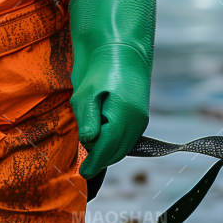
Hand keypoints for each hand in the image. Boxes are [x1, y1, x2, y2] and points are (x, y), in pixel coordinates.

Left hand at [69, 0, 156, 177]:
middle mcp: (136, 121)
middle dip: (100, 159)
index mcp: (123, 117)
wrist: (120, 49)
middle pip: (115, 151)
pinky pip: (126, 138)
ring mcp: (140, 119)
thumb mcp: (85, 93)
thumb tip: (89, 141)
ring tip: (91, 153)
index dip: (93, 163)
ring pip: (122, 146)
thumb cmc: (99, 69)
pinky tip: (101, 140)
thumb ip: (87, 119)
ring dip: (107, 152)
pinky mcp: (139, 116)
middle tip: (84, 168)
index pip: (106, 149)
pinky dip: (114, 143)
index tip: (83, 174)